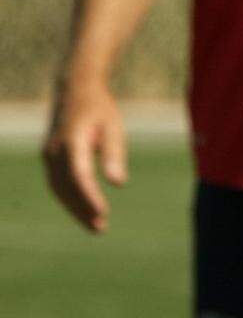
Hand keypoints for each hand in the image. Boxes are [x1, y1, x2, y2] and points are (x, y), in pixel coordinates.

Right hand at [41, 80, 127, 232]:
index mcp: (73, 139)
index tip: (103, 213)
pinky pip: (57, 183)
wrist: (74, 89)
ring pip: (59, 188)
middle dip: (82, 209)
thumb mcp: (112, 126)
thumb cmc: (98, 108)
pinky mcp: (50, 158)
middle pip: (66, 187)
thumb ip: (113, 153)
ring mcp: (49, 154)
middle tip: (100, 228)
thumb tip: (119, 183)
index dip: (89, 196)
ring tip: (95, 226)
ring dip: (74, 208)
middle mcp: (55, 149)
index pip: (80, 175)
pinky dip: (69, 199)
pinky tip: (84, 210)